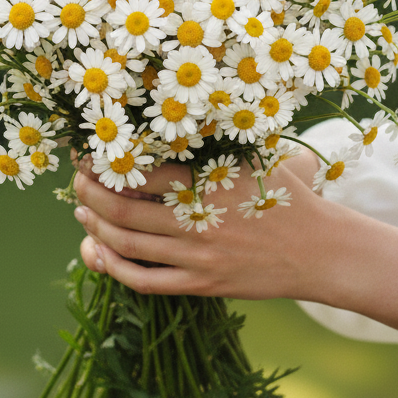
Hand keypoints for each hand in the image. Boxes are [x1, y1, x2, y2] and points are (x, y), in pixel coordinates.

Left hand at [73, 157, 397, 331]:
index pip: (139, 168)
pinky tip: (97, 253)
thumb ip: (214, 139)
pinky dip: (114, 268)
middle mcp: (198, 217)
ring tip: (82, 214)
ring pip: (126, 244)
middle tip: (77, 182)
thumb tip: (168, 114)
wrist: (319, 249)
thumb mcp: (253, 155)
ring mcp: (198, 253)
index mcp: (209, 178)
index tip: (88, 152)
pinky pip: (145, 281)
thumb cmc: (283, 194)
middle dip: (88, 194)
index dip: (104, 161)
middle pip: (121, 208)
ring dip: (95, 228)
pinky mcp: (202, 283)